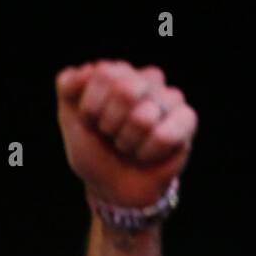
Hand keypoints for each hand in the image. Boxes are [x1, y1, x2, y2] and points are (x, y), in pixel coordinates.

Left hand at [56, 60, 195, 206]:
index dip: (91, 106)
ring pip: (144, 117)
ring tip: (128, 146)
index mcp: (118, 73)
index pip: (104, 73)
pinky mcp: (187, 120)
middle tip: (110, 134)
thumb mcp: (69, 118)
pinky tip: (146, 155)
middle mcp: (146, 79)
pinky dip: (147, 152)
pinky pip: (165, 135)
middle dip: (109, 123)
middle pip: (125, 90)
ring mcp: (170, 98)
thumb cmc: (94, 149)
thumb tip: (88, 69)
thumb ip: (68, 86)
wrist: (113, 187)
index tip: (90, 121)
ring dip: (127, 142)